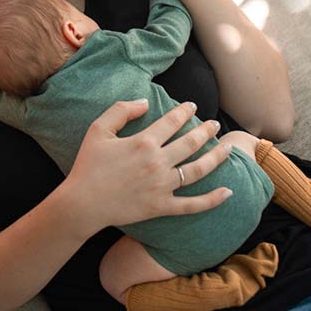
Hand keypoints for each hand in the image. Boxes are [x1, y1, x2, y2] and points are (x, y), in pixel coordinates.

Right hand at [65, 100, 231, 233]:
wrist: (83, 203)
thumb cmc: (88, 165)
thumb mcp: (98, 130)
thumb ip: (121, 111)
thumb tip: (146, 102)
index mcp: (143, 142)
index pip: (172, 122)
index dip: (184, 111)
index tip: (192, 106)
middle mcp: (158, 162)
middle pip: (190, 143)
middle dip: (205, 131)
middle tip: (213, 124)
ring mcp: (163, 186)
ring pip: (198, 170)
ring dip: (216, 157)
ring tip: (227, 147)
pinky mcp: (162, 207)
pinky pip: (193, 205)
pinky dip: (213, 200)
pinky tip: (228, 191)